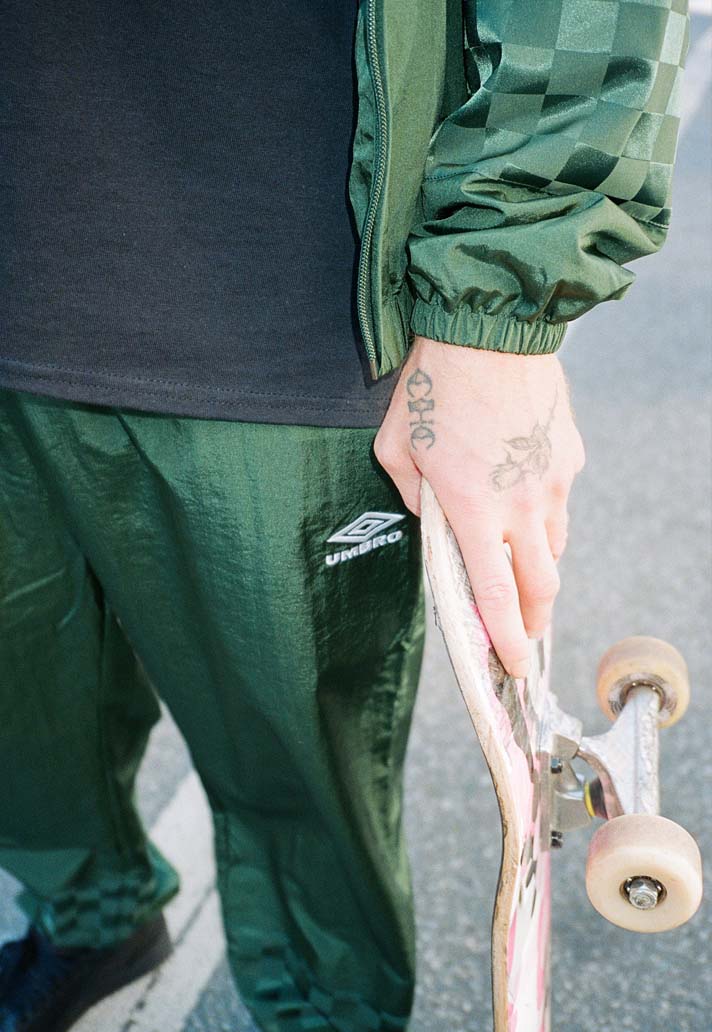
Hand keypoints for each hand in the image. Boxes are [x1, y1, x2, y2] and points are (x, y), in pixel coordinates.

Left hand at [374, 335, 585, 678]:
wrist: (491, 326)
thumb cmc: (433, 385)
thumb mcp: (395, 445)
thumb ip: (410, 496)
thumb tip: (432, 519)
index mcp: (472, 509)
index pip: (496, 594)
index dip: (506, 638)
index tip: (515, 667)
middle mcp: (522, 504)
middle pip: (542, 585)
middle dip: (534, 620)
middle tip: (526, 635)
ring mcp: (554, 480)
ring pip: (555, 545)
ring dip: (539, 567)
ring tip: (520, 567)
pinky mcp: (570, 455)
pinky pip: (560, 501)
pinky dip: (543, 515)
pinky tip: (523, 497)